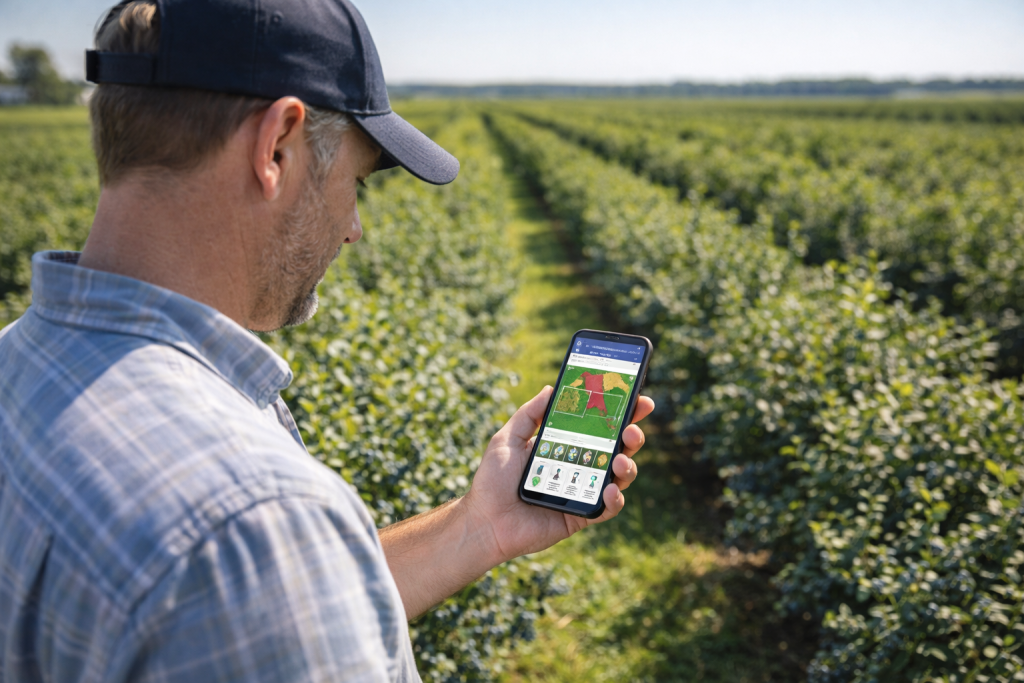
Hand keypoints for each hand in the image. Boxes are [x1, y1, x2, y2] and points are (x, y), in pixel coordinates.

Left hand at [464, 386, 654, 564]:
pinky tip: (610, 490)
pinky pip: (608, 508)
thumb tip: (551, 388)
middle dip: (632, 435)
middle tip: (631, 429)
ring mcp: (583, 491)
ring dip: (627, 465)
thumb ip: (529, 414)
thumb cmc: (493, 481)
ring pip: (619, 476)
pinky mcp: (582, 516)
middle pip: (617, 448)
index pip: (599, 426)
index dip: (620, 412)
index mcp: (566, 445)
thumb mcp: (508, 438)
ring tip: (619, 460)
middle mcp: (580, 466)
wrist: (485, 521)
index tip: (636, 397)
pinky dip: (615, 499)